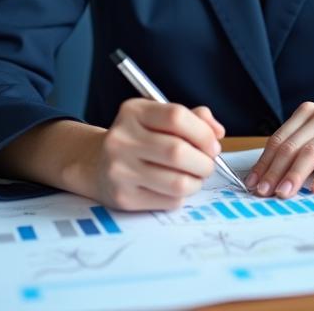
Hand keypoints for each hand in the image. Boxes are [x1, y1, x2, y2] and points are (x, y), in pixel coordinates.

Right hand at [85, 99, 225, 210]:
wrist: (97, 165)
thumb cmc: (139, 139)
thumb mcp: (158, 118)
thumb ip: (192, 118)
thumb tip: (217, 132)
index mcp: (133, 112)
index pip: (176, 117)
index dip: (203, 132)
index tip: (212, 143)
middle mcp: (121, 139)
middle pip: (178, 152)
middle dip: (204, 161)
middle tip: (207, 164)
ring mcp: (120, 170)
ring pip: (178, 182)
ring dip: (197, 182)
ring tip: (194, 177)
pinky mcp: (124, 198)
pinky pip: (169, 201)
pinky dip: (181, 196)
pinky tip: (174, 188)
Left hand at [246, 96, 313, 197]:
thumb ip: (302, 146)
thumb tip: (273, 174)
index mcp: (310, 113)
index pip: (280, 139)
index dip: (264, 162)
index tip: (254, 182)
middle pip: (292, 146)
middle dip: (274, 171)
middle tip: (263, 192)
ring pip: (312, 152)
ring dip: (294, 175)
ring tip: (283, 194)